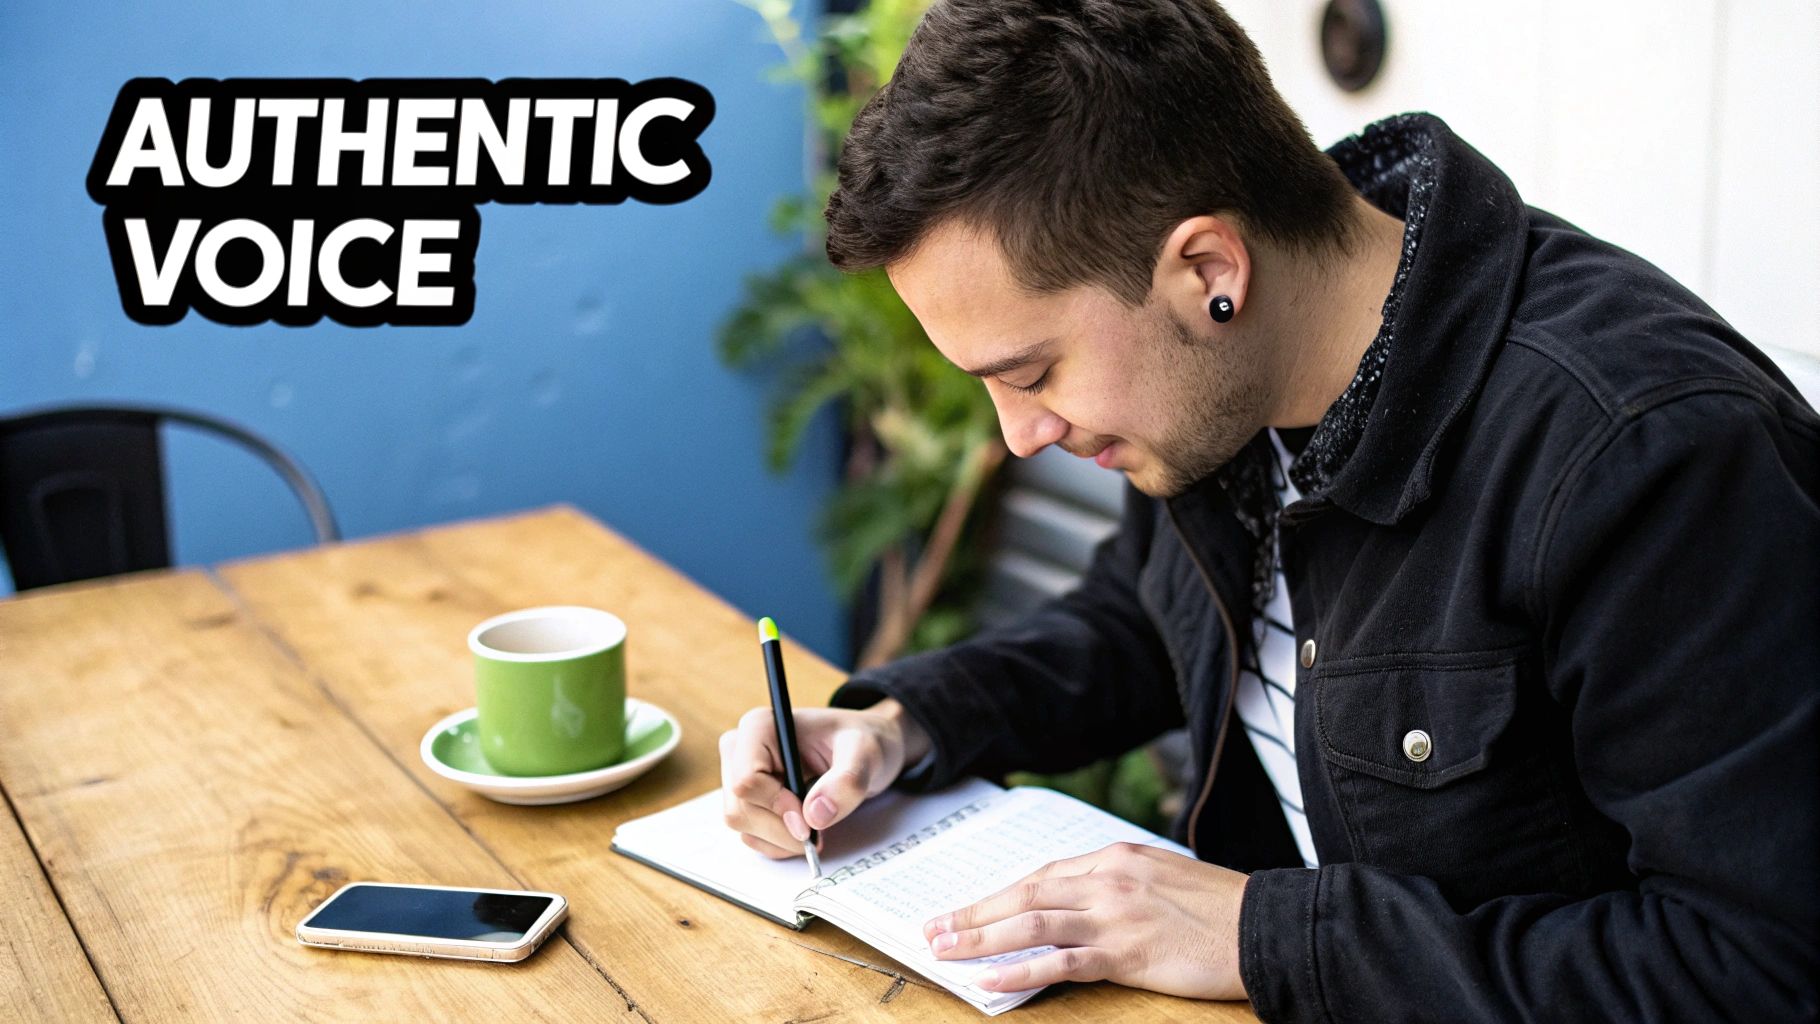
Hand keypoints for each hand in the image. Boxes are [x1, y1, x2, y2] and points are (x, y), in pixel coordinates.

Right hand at [718, 698, 930, 858]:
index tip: (809, 819)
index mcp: (760, 727)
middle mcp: (740, 750)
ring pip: (742, 825)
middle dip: (780, 830)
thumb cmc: (862, 742)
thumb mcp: (866, 753)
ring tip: (816, 827)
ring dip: (781, 839)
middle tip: (817, 833)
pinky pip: (750, 835)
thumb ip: (847, 780)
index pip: (745, 780)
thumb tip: (815, 815)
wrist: (863, 752)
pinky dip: (779, 843)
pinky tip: (805, 829)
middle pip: (739, 808)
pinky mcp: (747, 801)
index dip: (776, 806)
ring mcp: (739, 777)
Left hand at [922, 841, 1249, 1000]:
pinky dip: (1021, 969)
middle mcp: (1108, 878)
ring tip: (943, 950)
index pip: (1041, 876)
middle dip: (974, 912)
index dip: (998, 896)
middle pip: (1025, 893)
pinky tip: (990, 978)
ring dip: (980, 936)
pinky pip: (1061, 961)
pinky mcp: (1127, 951)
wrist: (1265, 925)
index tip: (964, 910)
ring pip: (1031, 921)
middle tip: (933, 929)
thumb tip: (1077, 903)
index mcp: (1115, 858)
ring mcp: (1116, 914)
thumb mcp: (1162, 879)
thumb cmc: (1219, 908)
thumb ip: (1118, 885)